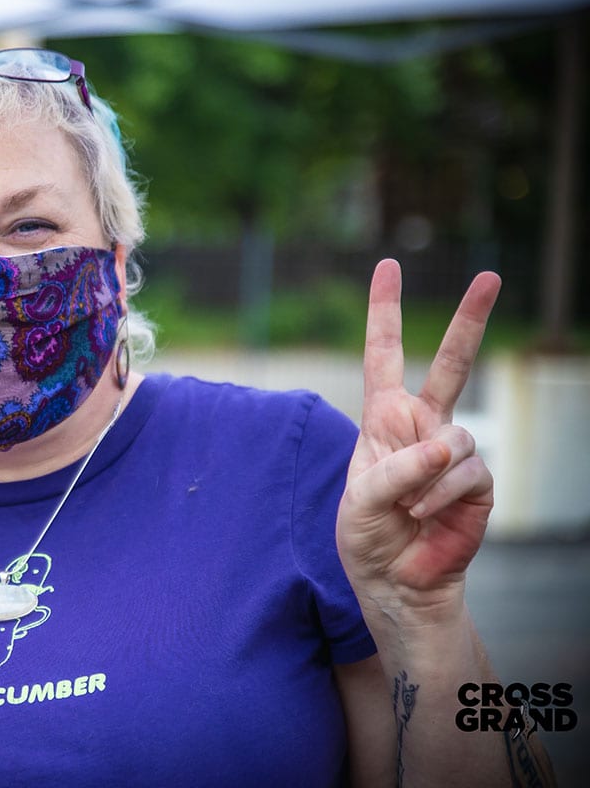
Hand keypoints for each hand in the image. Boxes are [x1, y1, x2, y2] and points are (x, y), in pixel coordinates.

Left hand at [337, 260, 499, 614]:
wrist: (396, 582)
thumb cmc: (367, 535)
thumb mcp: (359, 500)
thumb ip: (395, 470)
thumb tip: (446, 446)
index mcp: (383, 419)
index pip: (383, 356)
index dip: (384, 312)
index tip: (389, 266)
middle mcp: (422, 427)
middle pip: (450, 365)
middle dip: (470, 320)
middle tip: (490, 276)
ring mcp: (454, 452)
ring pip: (455, 438)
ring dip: (425, 476)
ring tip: (405, 508)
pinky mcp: (478, 482)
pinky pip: (466, 472)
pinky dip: (440, 495)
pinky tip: (423, 515)